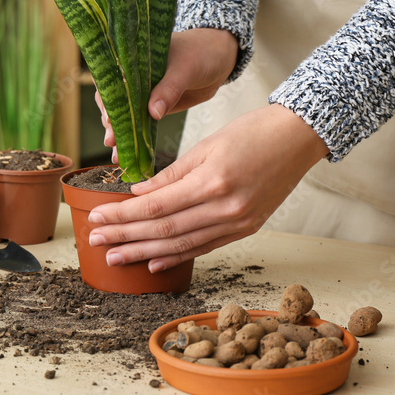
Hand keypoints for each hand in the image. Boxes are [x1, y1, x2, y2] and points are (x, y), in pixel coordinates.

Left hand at [86, 104, 329, 271]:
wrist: (299, 138)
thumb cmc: (251, 132)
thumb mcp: (205, 145)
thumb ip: (170, 174)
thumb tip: (137, 194)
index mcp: (211, 182)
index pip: (154, 206)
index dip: (122, 215)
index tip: (96, 219)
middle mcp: (225, 208)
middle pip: (164, 230)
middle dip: (125, 238)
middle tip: (95, 242)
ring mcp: (238, 223)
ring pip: (182, 244)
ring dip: (144, 252)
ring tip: (116, 258)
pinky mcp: (247, 229)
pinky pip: (205, 247)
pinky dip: (177, 256)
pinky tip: (154, 262)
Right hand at [94, 28, 237, 161]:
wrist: (220, 59)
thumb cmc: (200, 52)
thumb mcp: (185, 68)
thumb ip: (169, 89)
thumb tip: (153, 113)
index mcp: (133, 60)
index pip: (111, 80)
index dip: (108, 100)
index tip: (109, 118)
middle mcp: (133, 77)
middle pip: (114, 101)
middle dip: (111, 122)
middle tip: (111, 140)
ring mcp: (143, 92)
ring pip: (125, 114)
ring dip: (120, 133)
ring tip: (118, 152)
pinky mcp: (154, 105)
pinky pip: (140, 121)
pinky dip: (135, 136)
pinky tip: (130, 151)